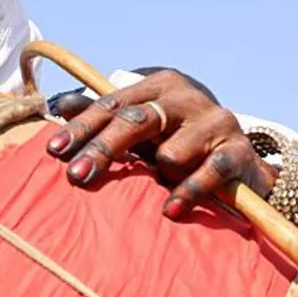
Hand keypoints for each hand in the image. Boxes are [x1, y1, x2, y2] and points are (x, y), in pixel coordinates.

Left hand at [45, 70, 274, 220]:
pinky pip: (206, 173)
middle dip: (103, 149)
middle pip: (136, 120)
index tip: (54, 150)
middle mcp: (187, 97)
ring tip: (166, 181)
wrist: (242, 166)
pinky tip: (170, 210)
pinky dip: (187, 192)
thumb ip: (107, 117)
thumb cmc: (183, 145)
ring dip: (163, 173)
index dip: (83, 127)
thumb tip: (60, 104)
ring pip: (171, 152)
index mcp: (160, 86)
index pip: (114, 105)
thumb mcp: (144, 130)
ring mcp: (215, 122)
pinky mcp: (238, 151)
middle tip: (76, 176)